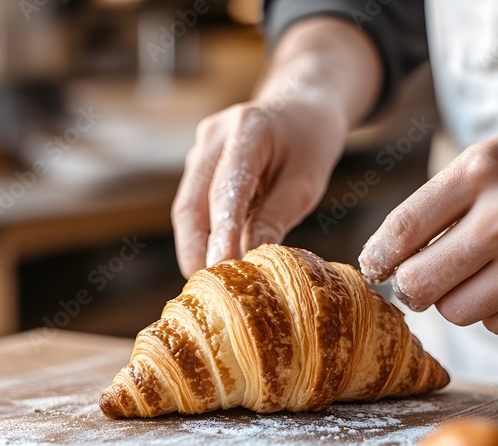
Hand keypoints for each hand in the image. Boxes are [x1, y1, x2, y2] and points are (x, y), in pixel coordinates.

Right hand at [171, 96, 348, 277]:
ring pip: (188, 206)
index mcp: (248, 128)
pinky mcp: (198, 161)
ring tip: (210, 280)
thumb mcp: (306, 181)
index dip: (221, 232)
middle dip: (195, 248)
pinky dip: (203, 233)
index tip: (220, 267)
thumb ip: (276, 216)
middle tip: (206, 286)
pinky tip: (214, 259)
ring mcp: (200, 146)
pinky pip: (194, 203)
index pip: (228, 189)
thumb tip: (249, 258)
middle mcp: (215, 134)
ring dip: (195, 244)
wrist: (300, 107)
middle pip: (192, 202)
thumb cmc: (309, 143)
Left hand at [358, 117, 497, 334]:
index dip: (377, 258)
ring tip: (468, 276)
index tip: (374, 268)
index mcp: (481, 171)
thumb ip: (439, 202)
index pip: (402, 230)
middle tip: (414, 281)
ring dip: (451, 300)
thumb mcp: (487, 156)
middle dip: (408, 287)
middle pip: (421, 283)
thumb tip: (389, 260)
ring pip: (457, 312)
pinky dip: (491, 311)